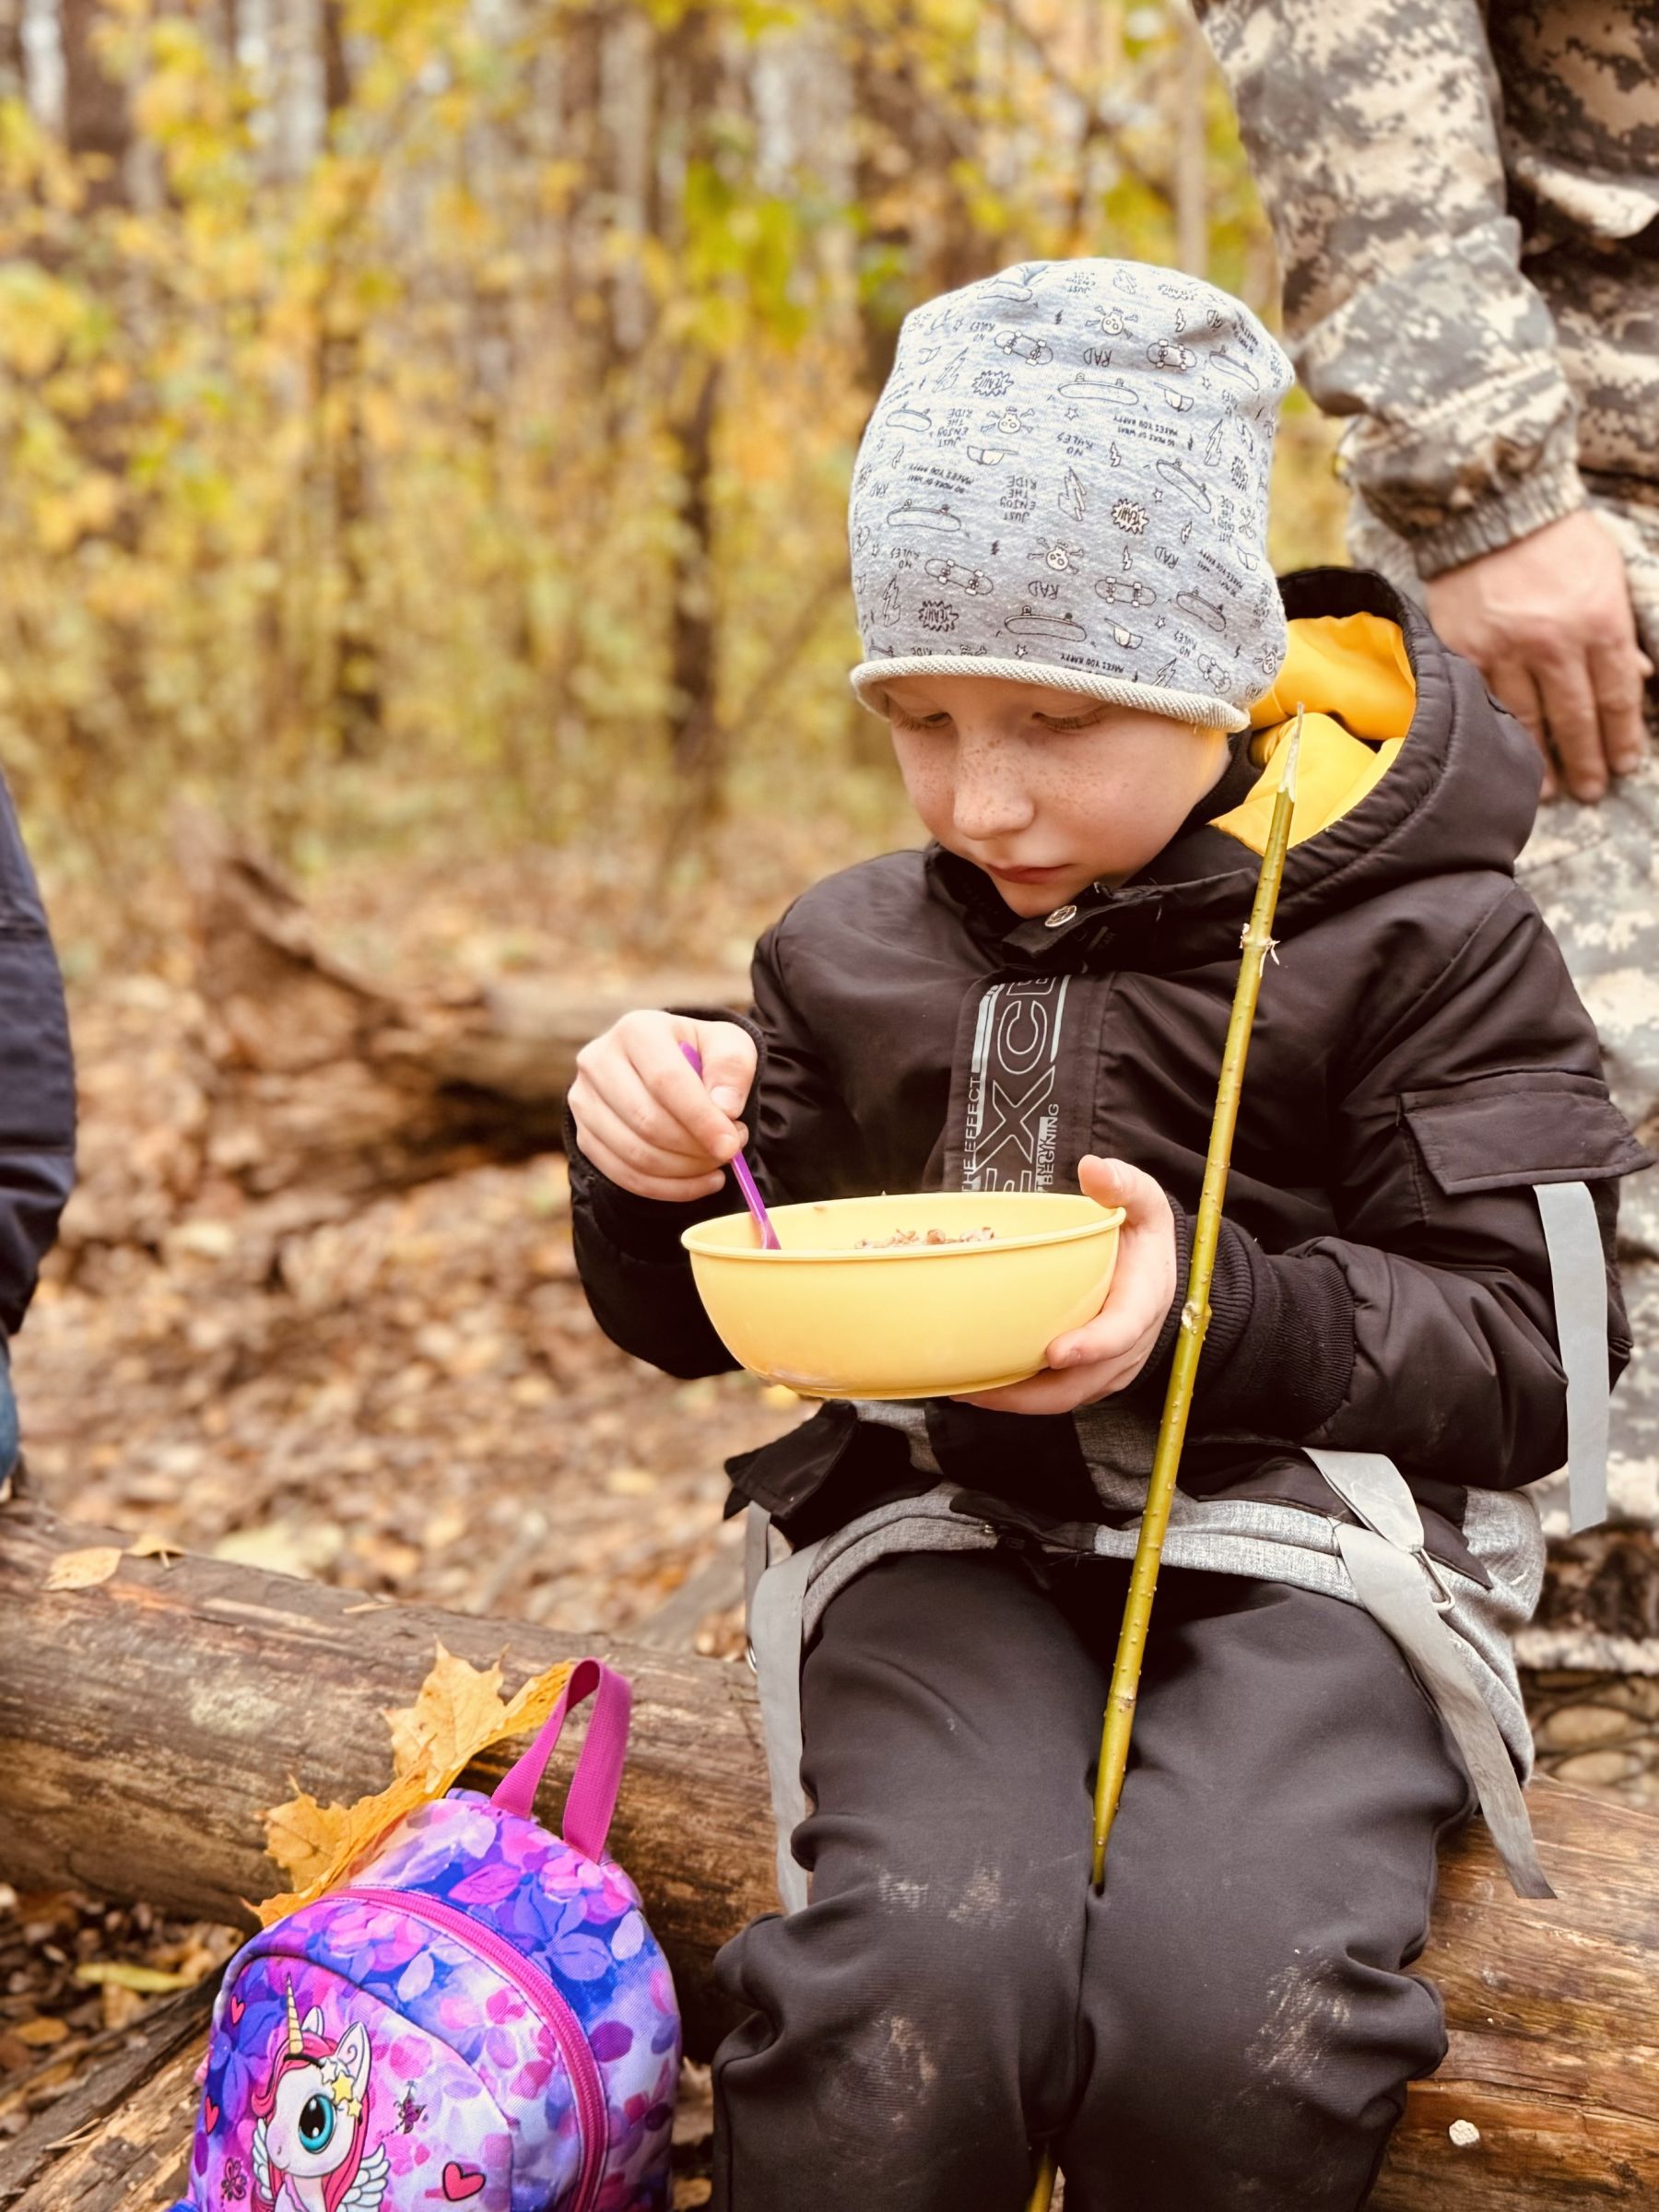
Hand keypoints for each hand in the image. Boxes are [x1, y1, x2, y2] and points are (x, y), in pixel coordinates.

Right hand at [569, 1011, 756, 1201]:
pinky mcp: (583, 1135)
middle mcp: (598, 1061)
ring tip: (716, 1163)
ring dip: (684, 1170)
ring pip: (634, 1154)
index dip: (700, 1118)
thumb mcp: (729, 1046)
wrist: (668, 1068)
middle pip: (646, 1120)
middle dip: (694, 1147)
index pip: (665, 1080)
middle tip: (729, 1153)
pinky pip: (625, 1176)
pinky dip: (668, 1188)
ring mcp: (584, 1100)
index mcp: (636, 1030)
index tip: (730, 1145)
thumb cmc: (702, 1056)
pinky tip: (700, 1181)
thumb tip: (725, 1109)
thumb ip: (732, 1069)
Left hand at [954, 1155, 1177, 1413]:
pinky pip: (1053, 1396)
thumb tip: (1092, 1169)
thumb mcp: (1146, 1202)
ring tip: (966, 1390)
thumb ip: (1124, 1184)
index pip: (1122, 1331)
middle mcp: (1127, 1346)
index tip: (1056, 1351)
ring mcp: (1107, 1368)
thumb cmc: (1144, 1238)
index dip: (1092, 1346)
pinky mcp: (1087, 1377)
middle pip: (1083, 1381)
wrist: (1158, 1274)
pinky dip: (1018, 1397)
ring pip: (1063, 1397)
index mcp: (1143, 1301)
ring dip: (1016, 1401)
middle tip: (981, 1387)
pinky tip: (978, 1386)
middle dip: (1032, 1393)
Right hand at [1424, 510, 1652, 802]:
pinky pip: (1482, 702)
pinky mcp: (1464, 650)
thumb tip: (1640, 676)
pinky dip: (1495, 731)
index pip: (1618, 696)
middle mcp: (1554, 643)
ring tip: (1550, 789)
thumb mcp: (1610, 572)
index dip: (1623, 737)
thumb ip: (1625, 628)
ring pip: (1527, 720)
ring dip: (1541, 759)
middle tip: (1593, 791)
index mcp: (1599, 621)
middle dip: (1588, 761)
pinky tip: (1503, 753)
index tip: (1626, 764)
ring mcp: (1505, 650)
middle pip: (1576, 718)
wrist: (1489, 507)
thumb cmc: (1557, 537)